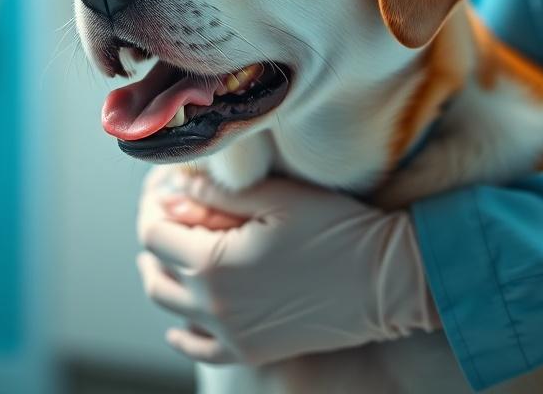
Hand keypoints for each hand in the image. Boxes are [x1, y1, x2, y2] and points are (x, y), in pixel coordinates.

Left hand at [135, 166, 440, 365]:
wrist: (387, 281)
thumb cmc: (336, 229)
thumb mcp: (277, 197)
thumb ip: (218, 193)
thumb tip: (172, 191)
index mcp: (215, 266)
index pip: (154, 236)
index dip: (154, 208)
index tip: (165, 191)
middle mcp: (215, 308)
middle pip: (156, 272)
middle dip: (156, 239)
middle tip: (168, 214)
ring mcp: (232, 335)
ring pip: (171, 308)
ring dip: (165, 277)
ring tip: (174, 252)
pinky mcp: (253, 351)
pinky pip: (198, 348)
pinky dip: (182, 330)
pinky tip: (183, 316)